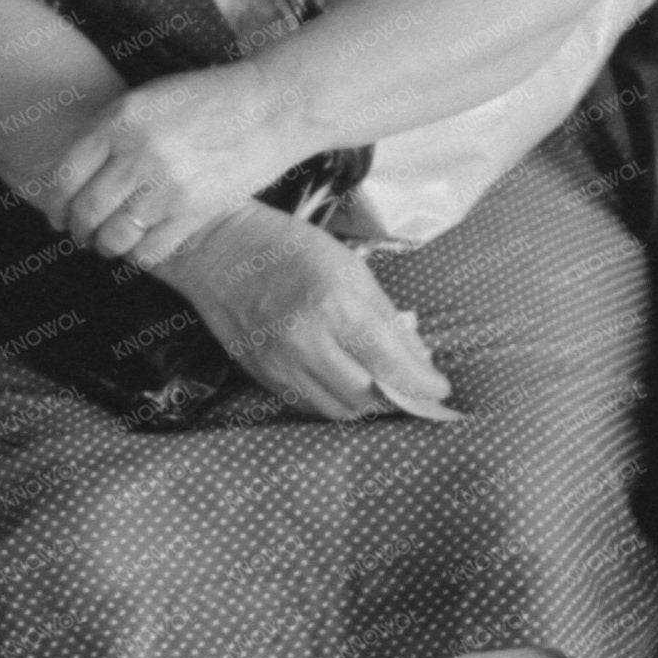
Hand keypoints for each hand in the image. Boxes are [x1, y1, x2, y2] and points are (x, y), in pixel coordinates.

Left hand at [47, 65, 310, 272]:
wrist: (270, 107)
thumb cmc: (205, 98)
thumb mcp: (147, 97)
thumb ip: (108, 131)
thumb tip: (70, 172)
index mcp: (120, 121)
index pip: (65, 176)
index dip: (54, 203)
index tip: (55, 214)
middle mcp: (138, 155)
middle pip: (86, 211)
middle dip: (76, 229)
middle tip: (78, 234)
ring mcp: (167, 187)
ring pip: (114, 238)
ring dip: (104, 246)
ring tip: (106, 244)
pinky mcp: (195, 213)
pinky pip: (151, 251)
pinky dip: (138, 255)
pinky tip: (140, 247)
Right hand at [169, 208, 456, 423]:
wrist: (217, 250)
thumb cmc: (288, 248)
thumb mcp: (349, 267)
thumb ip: (385, 316)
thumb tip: (417, 358)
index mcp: (336, 304)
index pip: (392, 364)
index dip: (423, 384)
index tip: (440, 389)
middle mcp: (307, 341)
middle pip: (368, 396)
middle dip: (396, 394)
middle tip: (408, 383)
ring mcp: (280, 364)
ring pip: (338, 410)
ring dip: (365, 401)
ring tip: (375, 382)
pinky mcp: (261, 376)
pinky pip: (309, 405)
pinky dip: (333, 399)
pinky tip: (340, 380)